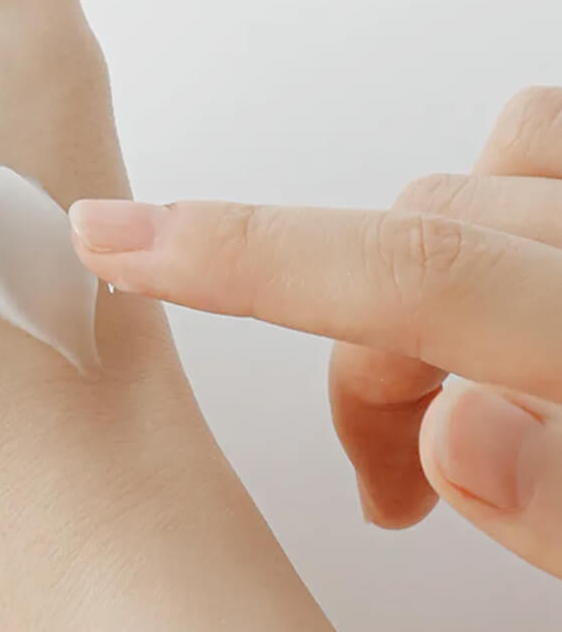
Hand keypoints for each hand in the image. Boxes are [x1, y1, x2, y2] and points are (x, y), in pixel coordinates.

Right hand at [71, 85, 561, 579]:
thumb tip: (459, 442)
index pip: (413, 275)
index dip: (241, 254)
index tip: (110, 241)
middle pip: (411, 244)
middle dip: (363, 372)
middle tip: (383, 488)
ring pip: (457, 184)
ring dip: (406, 284)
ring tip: (447, 391)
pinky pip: (525, 143)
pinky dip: (474, 205)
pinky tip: (492, 292)